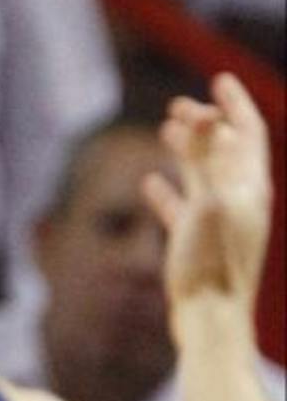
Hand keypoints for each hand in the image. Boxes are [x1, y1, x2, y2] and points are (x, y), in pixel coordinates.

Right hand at [143, 73, 272, 323]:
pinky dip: (167, 189)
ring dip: (186, 150)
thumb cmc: (214, 264)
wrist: (211, 320)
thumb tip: (203, 114)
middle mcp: (239, 200)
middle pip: (226, 149)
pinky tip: (149, 182)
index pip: (248, 132)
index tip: (219, 79)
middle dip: (206, 123)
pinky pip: (181, 207)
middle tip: (180, 104)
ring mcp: (218, 221)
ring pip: (203, 174)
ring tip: (167, 130)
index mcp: (251, 187)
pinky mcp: (196, 243)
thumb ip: (206, 158)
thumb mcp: (210, 203)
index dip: (235, 104)